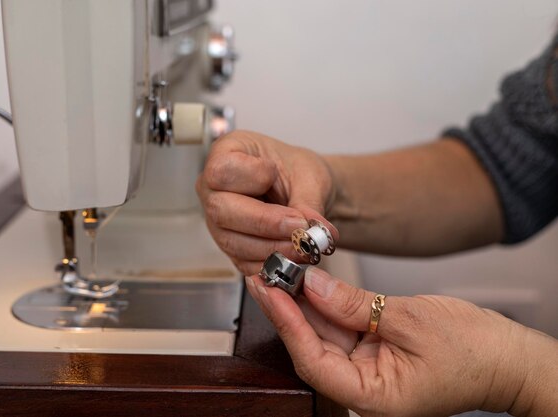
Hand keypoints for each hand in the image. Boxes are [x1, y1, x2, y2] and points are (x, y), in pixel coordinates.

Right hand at [196, 130, 338, 274]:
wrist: (304, 193)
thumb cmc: (298, 172)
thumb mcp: (310, 177)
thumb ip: (309, 202)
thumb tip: (313, 232)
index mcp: (226, 154)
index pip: (221, 171)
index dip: (250, 177)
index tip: (274, 175)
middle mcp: (213, 189)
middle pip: (222, 210)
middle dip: (266, 223)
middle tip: (300, 227)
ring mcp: (218, 221)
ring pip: (233, 242)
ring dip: (273, 248)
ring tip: (304, 246)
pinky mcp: (231, 247)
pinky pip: (244, 263)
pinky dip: (272, 263)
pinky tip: (295, 258)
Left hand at [245, 268, 554, 416]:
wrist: (505, 356)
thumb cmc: (473, 351)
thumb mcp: (410, 319)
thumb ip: (355, 304)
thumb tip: (312, 285)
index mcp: (372, 397)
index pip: (313, 361)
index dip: (288, 324)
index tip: (270, 290)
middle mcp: (363, 387)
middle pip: (312, 347)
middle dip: (289, 309)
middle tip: (268, 272)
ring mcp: (366, 370)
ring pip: (323, 334)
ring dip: (303, 303)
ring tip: (283, 271)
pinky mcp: (371, 351)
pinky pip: (340, 328)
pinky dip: (325, 304)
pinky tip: (310, 282)